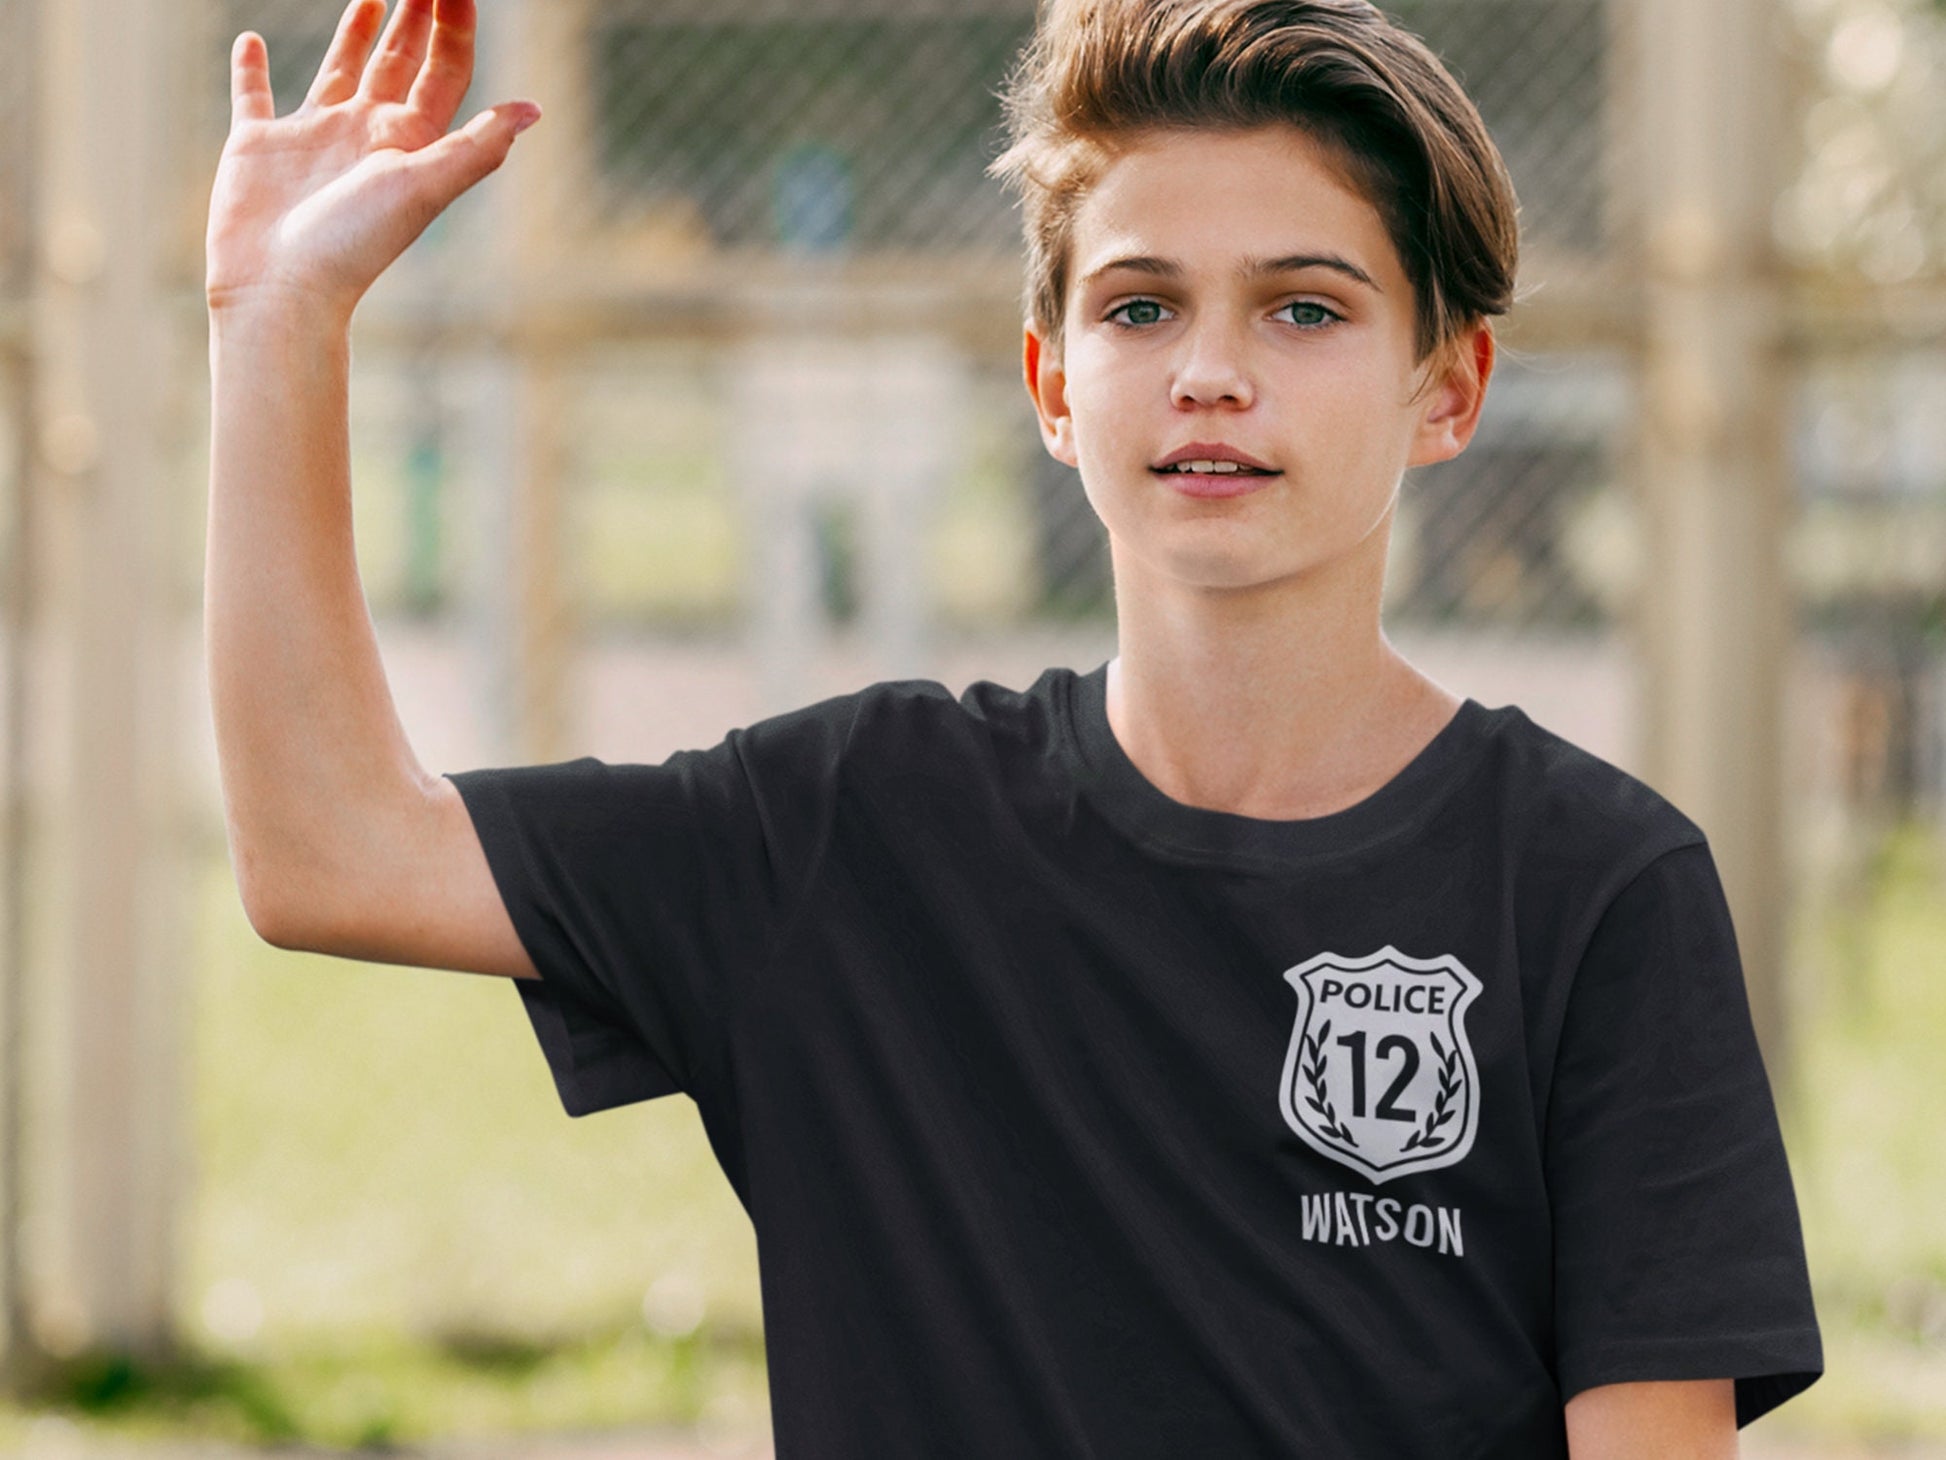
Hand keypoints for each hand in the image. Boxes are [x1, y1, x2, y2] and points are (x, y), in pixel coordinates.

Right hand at [205, 0, 539, 319]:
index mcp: (409, 141)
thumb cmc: (354, 242)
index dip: (454, 26)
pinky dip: (250, 68)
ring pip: (340, 71)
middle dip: (414, 18)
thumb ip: (477, 148)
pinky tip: (250, 40)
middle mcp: (366, 135)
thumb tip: (534, 111)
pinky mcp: (258, 146)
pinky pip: (254, 95)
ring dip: (356, 33)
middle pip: (399, 62)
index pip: (442, 70)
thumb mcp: (423, 187)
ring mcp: (313, 138)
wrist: (282, 288)